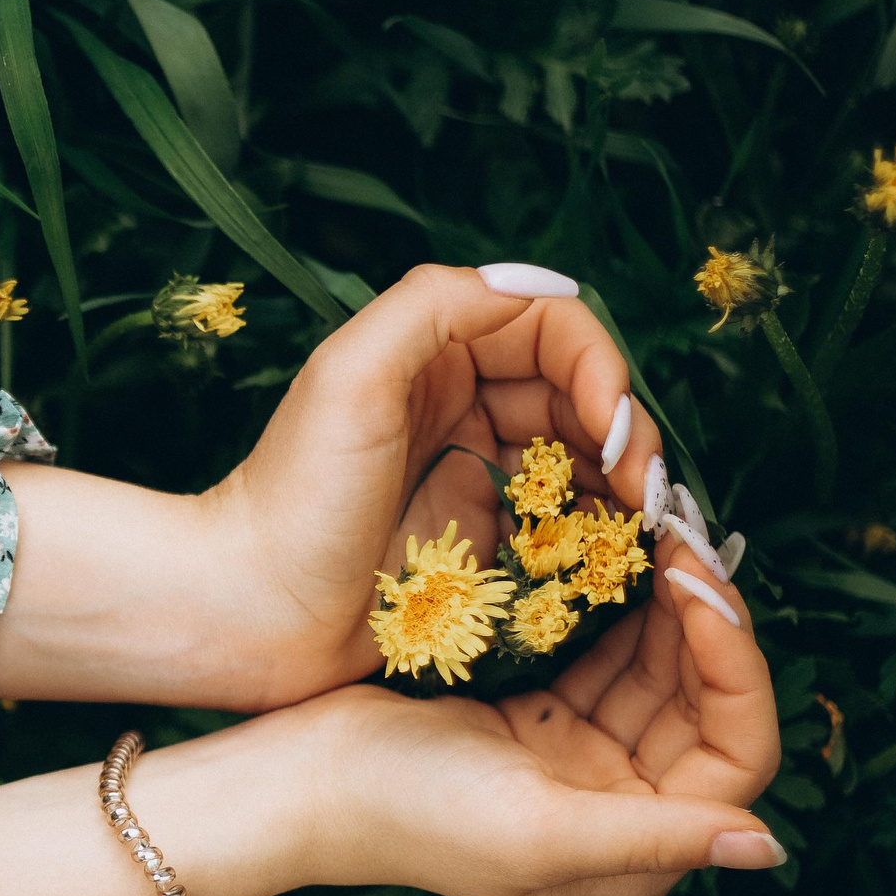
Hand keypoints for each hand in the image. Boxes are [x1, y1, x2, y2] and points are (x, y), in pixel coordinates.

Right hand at [0, 538, 776, 895]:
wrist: (297, 782)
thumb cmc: (409, 812)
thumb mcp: (539, 831)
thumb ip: (658, 837)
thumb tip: (770, 845)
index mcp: (634, 854)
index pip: (738, 756)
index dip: (739, 670)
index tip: (704, 590)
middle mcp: (621, 808)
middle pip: (707, 703)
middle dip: (706, 621)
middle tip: (683, 535)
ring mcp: (581, 759)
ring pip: (662, 668)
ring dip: (666, 603)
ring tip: (656, 531)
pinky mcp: (538, 716)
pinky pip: (606, 650)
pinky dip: (618, 602)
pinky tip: (613, 550)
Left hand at [197, 261, 666, 709]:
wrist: (248, 611)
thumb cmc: (293, 495)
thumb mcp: (351, 373)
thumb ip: (435, 304)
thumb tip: (539, 283)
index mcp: (431, 353)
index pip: (549, 329)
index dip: (598, 366)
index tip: (613, 426)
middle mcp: (456, 403)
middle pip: (577, 392)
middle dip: (625, 428)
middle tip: (648, 488)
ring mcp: (469, 472)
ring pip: (578, 454)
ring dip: (624, 478)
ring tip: (646, 520)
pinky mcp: (476, 538)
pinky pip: (559, 517)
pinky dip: (598, 524)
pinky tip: (618, 547)